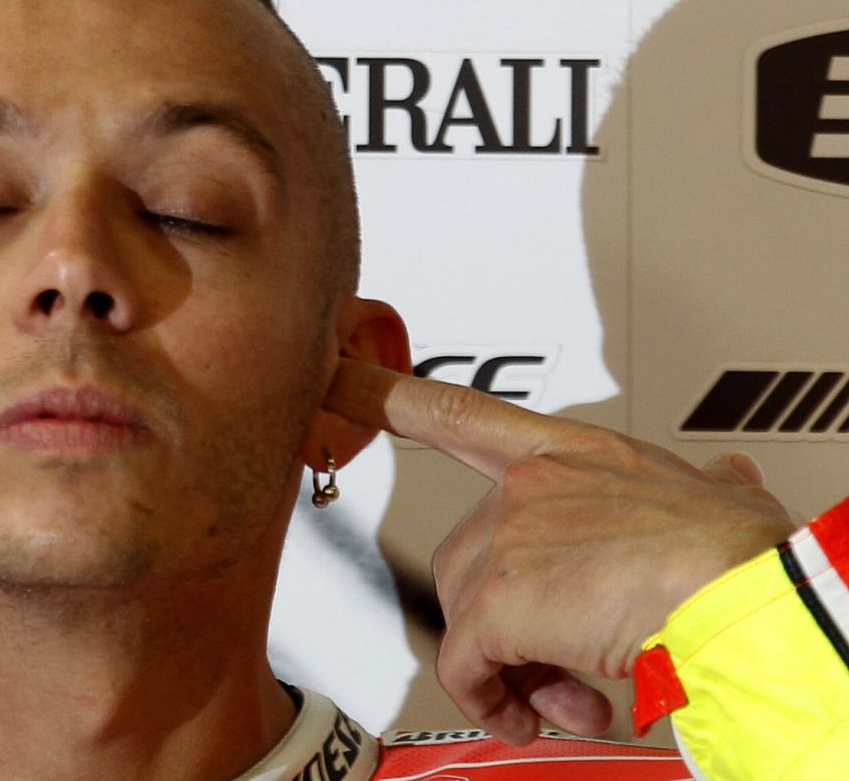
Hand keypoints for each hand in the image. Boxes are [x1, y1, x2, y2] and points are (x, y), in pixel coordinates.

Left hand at [325, 359, 793, 743]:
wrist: (750, 594)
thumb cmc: (744, 553)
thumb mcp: (722, 498)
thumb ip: (704, 486)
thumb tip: (727, 479)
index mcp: (574, 450)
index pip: (461, 412)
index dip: (393, 395)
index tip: (341, 378)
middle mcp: (531, 484)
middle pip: (468, 557)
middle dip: (511, 620)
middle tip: (562, 659)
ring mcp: (510, 535)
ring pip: (468, 614)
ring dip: (515, 666)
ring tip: (572, 690)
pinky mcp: (498, 598)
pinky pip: (464, 665)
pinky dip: (492, 700)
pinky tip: (530, 713)